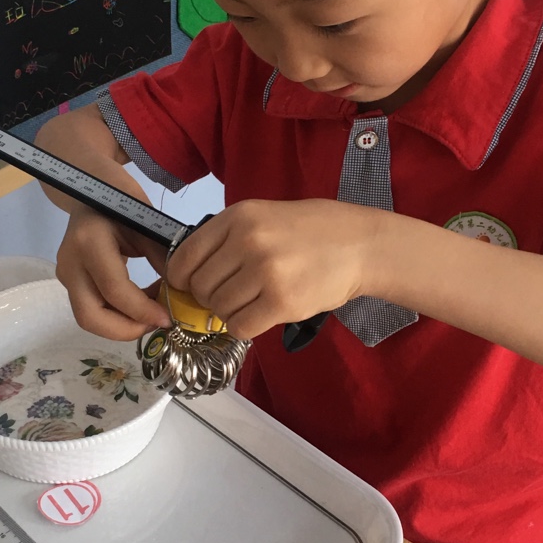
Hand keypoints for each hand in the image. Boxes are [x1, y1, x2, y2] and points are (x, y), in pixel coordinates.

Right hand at [56, 207, 170, 342]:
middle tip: (156, 324)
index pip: (114, 290)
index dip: (142, 312)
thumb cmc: (123, 199)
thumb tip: (183, 295)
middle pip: (90, 316)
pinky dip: (116, 315)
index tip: (168, 318)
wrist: (91, 186)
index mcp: (90, 241)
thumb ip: (164, 259)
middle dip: (126, 330)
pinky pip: (91, 308)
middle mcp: (71, 262)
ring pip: (88, 317)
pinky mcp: (69, 281)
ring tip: (151, 313)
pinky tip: (140, 304)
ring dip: (122, 325)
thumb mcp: (148, 223)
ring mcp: (66, 273)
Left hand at [166, 199, 377, 340]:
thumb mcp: (262, 216)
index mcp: (238, 217)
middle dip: (210, 297)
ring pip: (219, 308)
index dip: (182, 279)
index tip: (189, 286)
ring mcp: (265, 272)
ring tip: (252, 302)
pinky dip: (245, 326)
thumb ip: (227, 239)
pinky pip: (240, 326)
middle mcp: (247, 241)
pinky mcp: (282, 302)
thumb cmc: (311, 231)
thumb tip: (189, 275)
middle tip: (232, 295)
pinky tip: (260, 315)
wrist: (360, 244)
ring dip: (230, 312)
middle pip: (200, 286)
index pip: (185, 257)